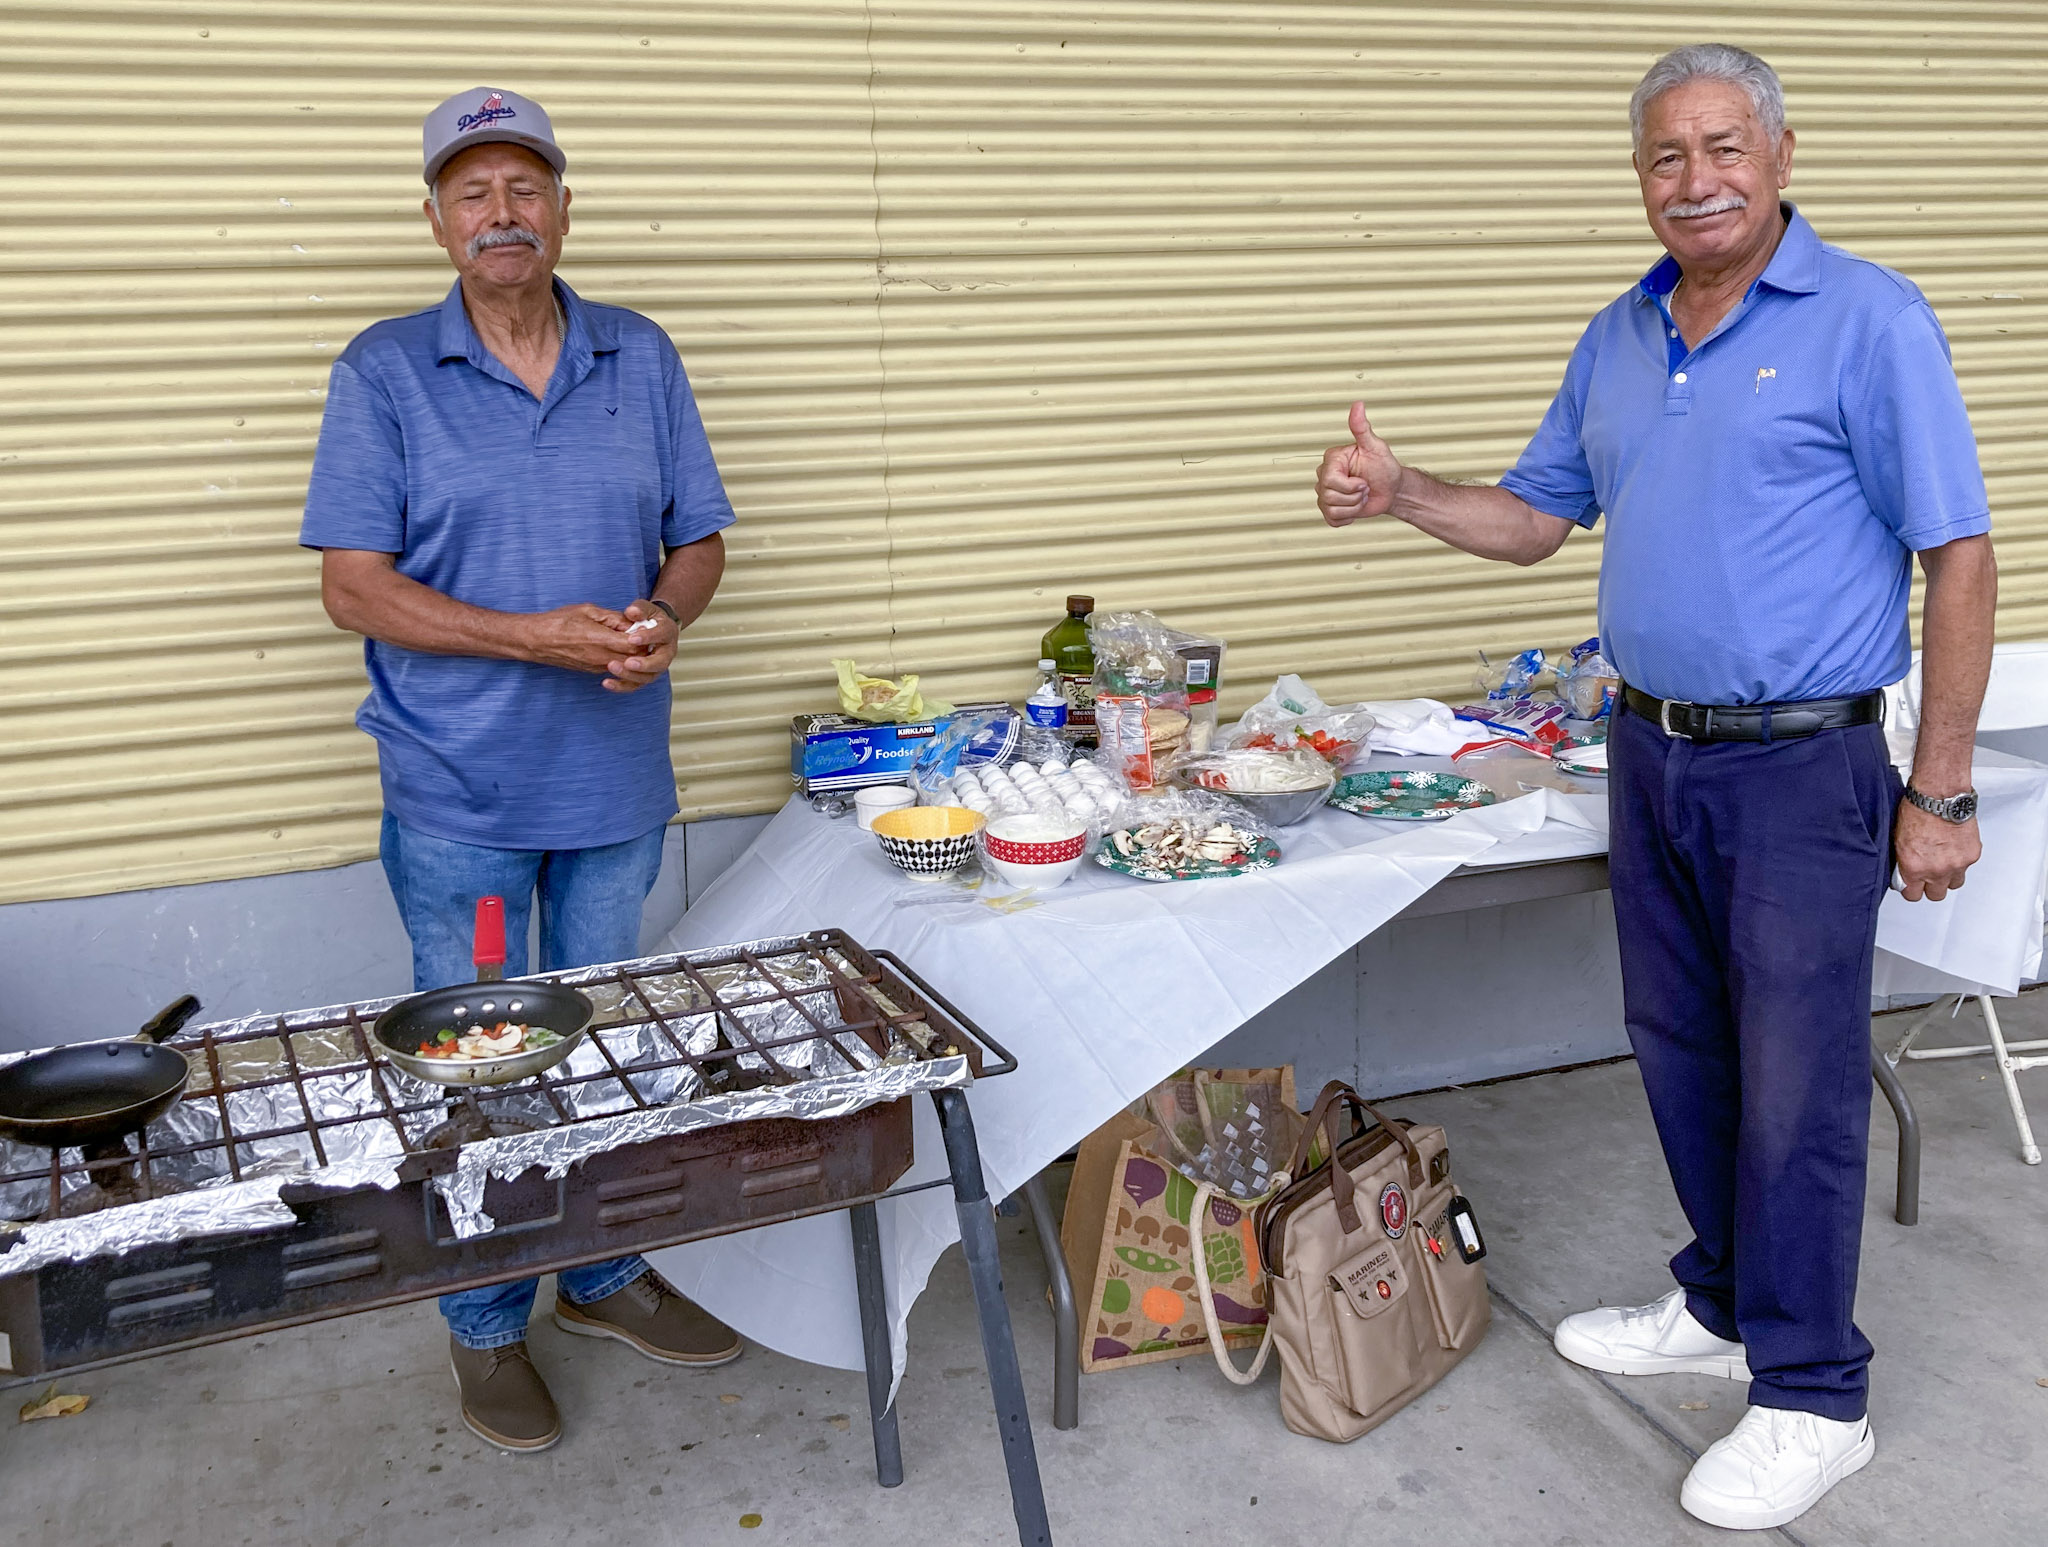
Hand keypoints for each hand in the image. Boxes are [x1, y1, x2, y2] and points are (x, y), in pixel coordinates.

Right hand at [519, 603, 635, 673]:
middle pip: (635, 658)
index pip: (636, 643)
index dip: (643, 635)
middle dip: (642, 647)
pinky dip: (621, 660)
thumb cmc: (559, 622)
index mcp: (602, 640)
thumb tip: (631, 622)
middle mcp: (602, 657)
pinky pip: (614, 668)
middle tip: (641, 633)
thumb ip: (613, 617)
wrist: (537, 641)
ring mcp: (597, 667)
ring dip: (632, 655)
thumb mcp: (588, 610)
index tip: (643, 625)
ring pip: (626, 666)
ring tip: (629, 639)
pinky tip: (617, 647)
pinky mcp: (592, 671)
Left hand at [601, 599, 679, 693]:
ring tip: (613, 668)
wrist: (656, 628)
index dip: (648, 638)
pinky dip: (622, 685)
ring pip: (648, 677)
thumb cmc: (650, 618)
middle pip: (660, 663)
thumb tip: (632, 612)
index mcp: (667, 633)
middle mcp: (666, 652)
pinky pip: (636, 684)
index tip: (632, 639)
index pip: (662, 635)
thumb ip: (639, 609)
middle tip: (628, 662)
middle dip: (644, 664)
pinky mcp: (646, 675)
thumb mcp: (646, 608)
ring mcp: (657, 667)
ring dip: (630, 676)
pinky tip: (607, 682)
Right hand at [1316, 401, 1405, 526]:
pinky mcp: (1330, 510)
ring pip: (1331, 509)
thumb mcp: (1376, 447)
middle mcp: (1324, 475)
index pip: (1330, 480)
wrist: (1392, 490)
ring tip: (1361, 497)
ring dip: (1353, 507)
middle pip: (1328, 496)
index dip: (1351, 486)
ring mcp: (1325, 494)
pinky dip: (1348, 518)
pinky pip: (1332, 520)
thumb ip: (1362, 428)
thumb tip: (1358, 404)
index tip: (1364, 480)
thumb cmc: (1385, 467)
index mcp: (1332, 460)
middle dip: (1354, 497)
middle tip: (1365, 488)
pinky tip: (1355, 508)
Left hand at [1893, 800, 1980, 900]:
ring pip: (1953, 883)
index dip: (1911, 889)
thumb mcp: (1898, 840)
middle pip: (1935, 895)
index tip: (1910, 883)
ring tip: (1941, 862)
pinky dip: (1960, 861)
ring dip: (1947, 877)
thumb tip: (1905, 871)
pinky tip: (1952, 848)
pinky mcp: (1972, 855)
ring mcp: (1956, 864)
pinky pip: (1966, 867)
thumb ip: (1903, 861)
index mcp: (1914, 867)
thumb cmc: (1917, 810)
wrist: (1940, 795)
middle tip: (1927, 875)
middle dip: (1930, 886)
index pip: (1912, 895)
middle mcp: (1936, 870)